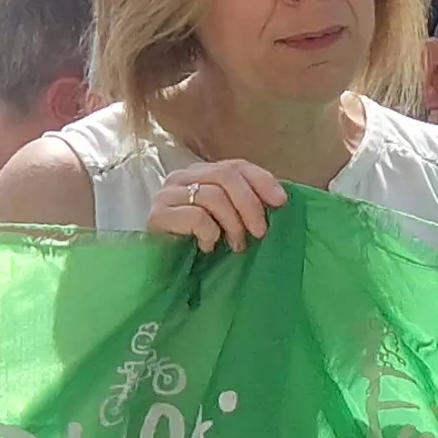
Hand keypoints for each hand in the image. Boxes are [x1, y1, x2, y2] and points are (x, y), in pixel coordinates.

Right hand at [149, 160, 286, 252]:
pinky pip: (197, 216)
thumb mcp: (229, 221)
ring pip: (213, 196)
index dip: (262, 180)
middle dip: (250, 204)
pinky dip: (210, 234)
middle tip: (260, 232)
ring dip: (233, 224)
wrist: (163, 272)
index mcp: (201, 174)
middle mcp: (181, 177)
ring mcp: (166, 195)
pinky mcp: (157, 216)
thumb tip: (279, 200)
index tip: (281, 202)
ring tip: (236, 245)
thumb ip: (246, 204)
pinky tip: (207, 247)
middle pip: (225, 175)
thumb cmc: (200, 245)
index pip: (235, 165)